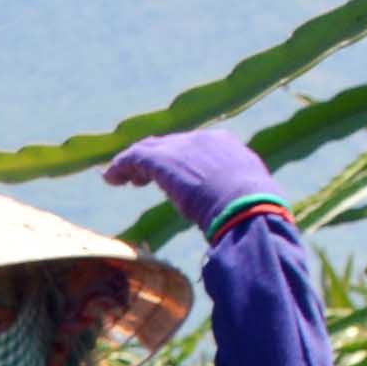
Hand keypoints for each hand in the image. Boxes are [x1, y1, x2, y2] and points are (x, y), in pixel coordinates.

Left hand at [106, 128, 282, 233]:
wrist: (248, 209)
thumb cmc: (256, 216)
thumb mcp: (252, 203)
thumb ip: (241, 204)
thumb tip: (247, 225)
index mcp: (228, 148)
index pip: (195, 148)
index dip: (179, 161)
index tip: (171, 179)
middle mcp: (203, 140)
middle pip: (170, 145)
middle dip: (154, 161)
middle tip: (139, 180)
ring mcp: (183, 148)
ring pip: (149, 149)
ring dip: (133, 164)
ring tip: (120, 179)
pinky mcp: (164, 160)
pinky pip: (135, 157)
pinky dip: (120, 166)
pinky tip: (110, 178)